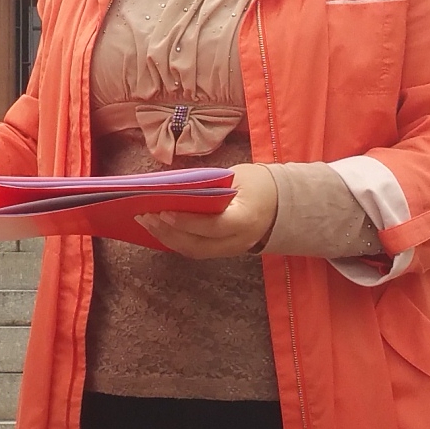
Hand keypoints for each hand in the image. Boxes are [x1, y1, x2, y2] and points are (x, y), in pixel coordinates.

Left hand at [141, 163, 279, 259]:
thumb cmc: (258, 183)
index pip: (212, 226)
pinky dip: (177, 240)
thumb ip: (209, 186)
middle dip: (168, 233)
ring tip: (147, 223)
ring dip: (168, 239)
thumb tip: (174, 189)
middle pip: (198, 245)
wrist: (283, 202)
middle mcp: (239, 241)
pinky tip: (160, 229)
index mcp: (246, 219)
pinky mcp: (225, 251)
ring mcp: (232, 250)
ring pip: (195, 251)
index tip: (163, 212)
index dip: (186, 222)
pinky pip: (198, 250)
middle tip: (145, 217)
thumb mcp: (237, 176)